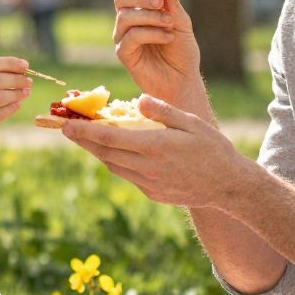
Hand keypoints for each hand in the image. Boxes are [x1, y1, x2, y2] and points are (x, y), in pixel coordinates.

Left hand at [58, 95, 251, 209]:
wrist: (228, 186)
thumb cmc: (213, 149)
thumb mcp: (191, 123)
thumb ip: (162, 111)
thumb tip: (136, 100)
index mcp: (154, 147)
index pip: (109, 138)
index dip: (84, 131)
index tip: (66, 124)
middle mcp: (147, 168)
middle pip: (104, 153)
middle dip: (83, 141)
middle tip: (66, 128)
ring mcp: (149, 184)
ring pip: (113, 166)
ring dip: (98, 152)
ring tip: (88, 138)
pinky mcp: (153, 193)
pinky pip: (127, 176)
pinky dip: (117, 162)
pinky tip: (117, 152)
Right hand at [112, 0, 203, 109]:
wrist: (183, 80)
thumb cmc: (182, 52)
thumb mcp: (181, 24)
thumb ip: (172, 5)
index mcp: (141, 9)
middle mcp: (128, 21)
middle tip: (160, 2)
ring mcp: (123, 37)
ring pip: (125, 17)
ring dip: (150, 17)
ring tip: (169, 24)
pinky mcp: (124, 53)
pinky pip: (131, 37)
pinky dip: (151, 33)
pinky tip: (167, 37)